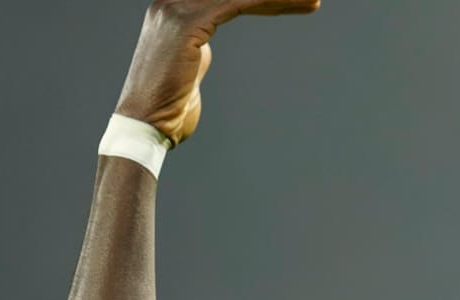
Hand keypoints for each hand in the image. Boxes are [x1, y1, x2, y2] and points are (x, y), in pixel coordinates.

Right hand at [114, 0, 319, 145]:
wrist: (146, 127)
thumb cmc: (169, 108)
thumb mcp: (188, 65)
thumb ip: (197, 47)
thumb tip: (204, 47)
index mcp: (172, 9)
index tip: (292, 1)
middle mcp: (170, 2)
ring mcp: (175, 9)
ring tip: (314, 1)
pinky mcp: (187, 23)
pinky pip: (235, 3)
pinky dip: (267, 1)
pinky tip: (295, 4)